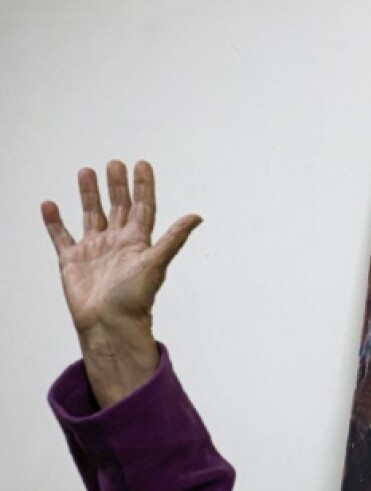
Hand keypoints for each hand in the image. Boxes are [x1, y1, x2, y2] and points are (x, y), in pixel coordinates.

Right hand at [42, 160, 200, 406]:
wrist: (109, 326)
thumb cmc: (135, 300)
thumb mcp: (156, 263)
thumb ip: (173, 238)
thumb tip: (197, 216)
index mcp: (138, 242)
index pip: (142, 207)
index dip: (143, 186)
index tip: (142, 164)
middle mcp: (117, 243)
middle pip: (117, 207)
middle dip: (116, 185)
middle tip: (114, 163)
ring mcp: (94, 251)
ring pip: (91, 215)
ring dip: (89, 194)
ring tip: (86, 171)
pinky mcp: (72, 262)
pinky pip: (61, 236)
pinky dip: (54, 221)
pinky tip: (50, 204)